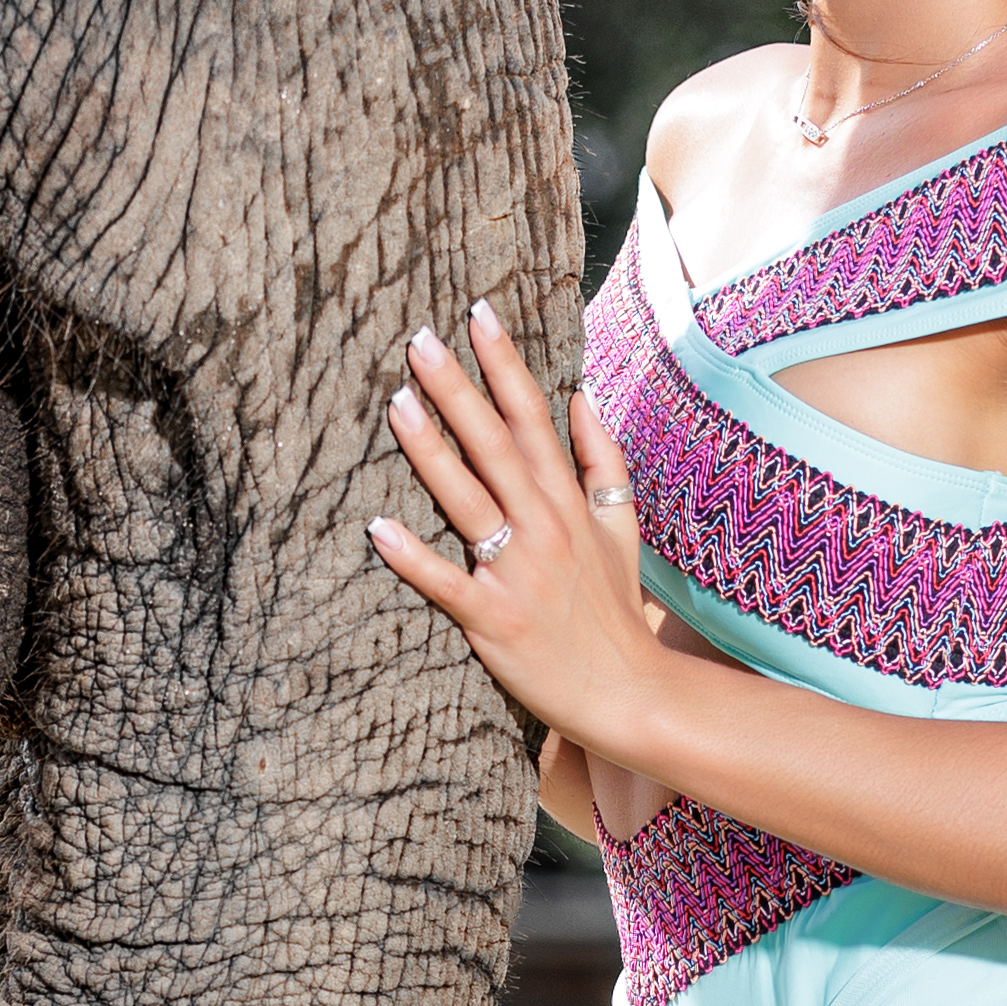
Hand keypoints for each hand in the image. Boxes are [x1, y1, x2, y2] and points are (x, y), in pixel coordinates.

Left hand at [370, 304, 669, 768]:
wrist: (628, 691)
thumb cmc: (614, 610)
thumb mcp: (622, 525)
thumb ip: (603, 460)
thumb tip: (580, 395)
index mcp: (568, 500)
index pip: (533, 416)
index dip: (505, 363)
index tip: (478, 314)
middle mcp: (543, 526)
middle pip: (494, 445)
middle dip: (457, 389)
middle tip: (419, 339)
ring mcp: (518, 573)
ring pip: (468, 500)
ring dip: (431, 452)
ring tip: (397, 404)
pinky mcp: (494, 620)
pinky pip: (447, 584)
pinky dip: (413, 558)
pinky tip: (377, 528)